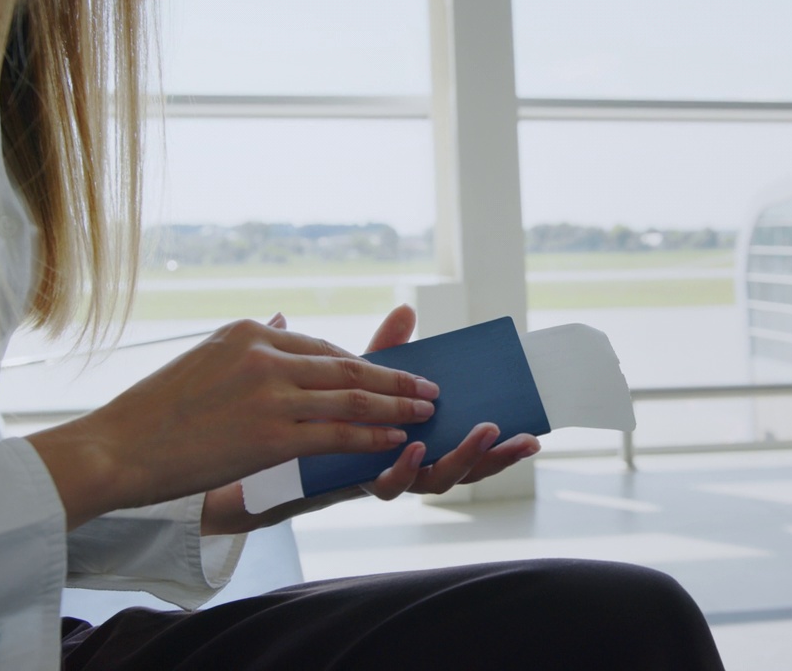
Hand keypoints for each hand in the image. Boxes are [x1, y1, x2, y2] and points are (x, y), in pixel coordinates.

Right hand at [28, 312, 439, 530]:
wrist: (116, 449)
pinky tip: (394, 438)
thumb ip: (252, 342)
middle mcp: (264, 354)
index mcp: (249, 332)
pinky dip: (372, 434)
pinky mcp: (270, 434)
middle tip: (428, 385)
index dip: (359, 362)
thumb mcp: (203, 356)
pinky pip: (337, 432)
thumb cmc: (154, 410)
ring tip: (425, 409)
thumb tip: (286, 319)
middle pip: (346, 365)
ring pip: (351, 396)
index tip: (386, 373)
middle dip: (394, 377)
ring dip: (396, 404)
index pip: (320, 345)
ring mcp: (270, 393)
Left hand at [199, 305, 540, 535]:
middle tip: (526, 438)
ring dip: (464, 458)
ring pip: (436, 482)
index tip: (532, 424)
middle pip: (466, 469)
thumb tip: (408, 307)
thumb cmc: (314, 412)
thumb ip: (385, 351)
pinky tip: (411, 447)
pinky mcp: (358, 484)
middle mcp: (408, 466)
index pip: (469, 444)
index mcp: (419, 441)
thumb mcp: (354, 377)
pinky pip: (389, 485)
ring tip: (485, 433)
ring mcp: (386, 477)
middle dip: (497, 456)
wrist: (258, 451)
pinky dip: (405, 466)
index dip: (501, 441)